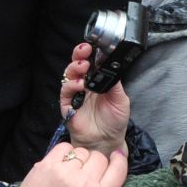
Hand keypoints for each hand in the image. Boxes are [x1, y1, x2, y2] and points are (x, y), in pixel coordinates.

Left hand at [19, 140, 127, 186]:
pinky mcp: (48, 164)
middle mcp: (85, 183)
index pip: (119, 170)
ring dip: (79, 158)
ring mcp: (66, 172)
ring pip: (82, 152)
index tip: (117, 155)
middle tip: (84, 172)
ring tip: (70, 171)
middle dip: (94, 162)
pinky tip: (60, 163)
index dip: (120, 160)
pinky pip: (64, 147)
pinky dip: (64, 152)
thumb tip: (116, 157)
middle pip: (99, 157)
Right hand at [58, 42, 127, 156]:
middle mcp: (84, 84)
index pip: (91, 62)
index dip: (90, 53)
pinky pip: (65, 91)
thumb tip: (111, 67)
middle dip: (79, 54)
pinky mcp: (67, 104)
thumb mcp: (121, 100)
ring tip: (83, 67)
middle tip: (85, 51)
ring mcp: (75, 94)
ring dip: (75, 68)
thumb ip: (115, 83)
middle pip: (77, 64)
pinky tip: (80, 85)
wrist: (106, 140)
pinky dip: (71, 85)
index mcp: (97, 81)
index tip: (93, 46)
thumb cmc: (114, 120)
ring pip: (69, 74)